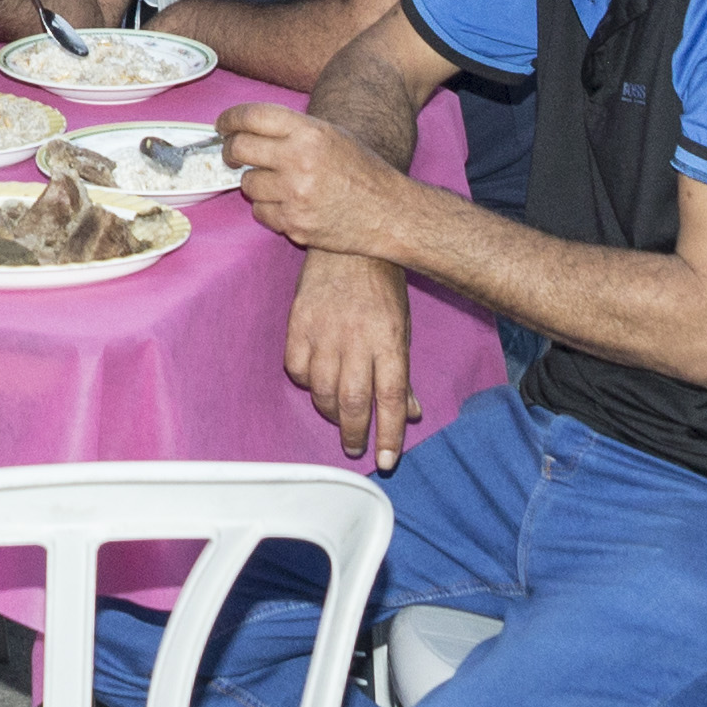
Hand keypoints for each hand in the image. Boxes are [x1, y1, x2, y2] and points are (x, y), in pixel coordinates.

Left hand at [220, 102, 407, 260]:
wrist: (391, 214)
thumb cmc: (361, 170)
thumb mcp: (331, 134)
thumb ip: (290, 128)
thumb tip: (243, 126)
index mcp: (309, 132)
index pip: (251, 116)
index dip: (229, 119)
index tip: (223, 125)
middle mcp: (299, 160)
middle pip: (240, 148)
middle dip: (231, 150)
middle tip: (234, 154)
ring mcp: (295, 195)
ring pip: (248, 184)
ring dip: (255, 183)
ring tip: (278, 183)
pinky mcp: (294, 224)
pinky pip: (260, 213)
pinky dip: (268, 209)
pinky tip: (288, 204)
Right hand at [284, 251, 418, 467]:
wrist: (347, 245)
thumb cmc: (381, 287)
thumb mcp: (402, 328)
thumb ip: (402, 372)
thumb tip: (409, 413)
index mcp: (388, 341)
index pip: (390, 399)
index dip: (388, 435)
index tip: (385, 462)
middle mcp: (355, 340)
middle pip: (352, 401)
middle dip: (354, 433)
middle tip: (355, 447)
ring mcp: (323, 331)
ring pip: (322, 390)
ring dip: (329, 412)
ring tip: (337, 418)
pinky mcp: (298, 323)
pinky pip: (296, 368)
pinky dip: (306, 383)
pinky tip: (315, 382)